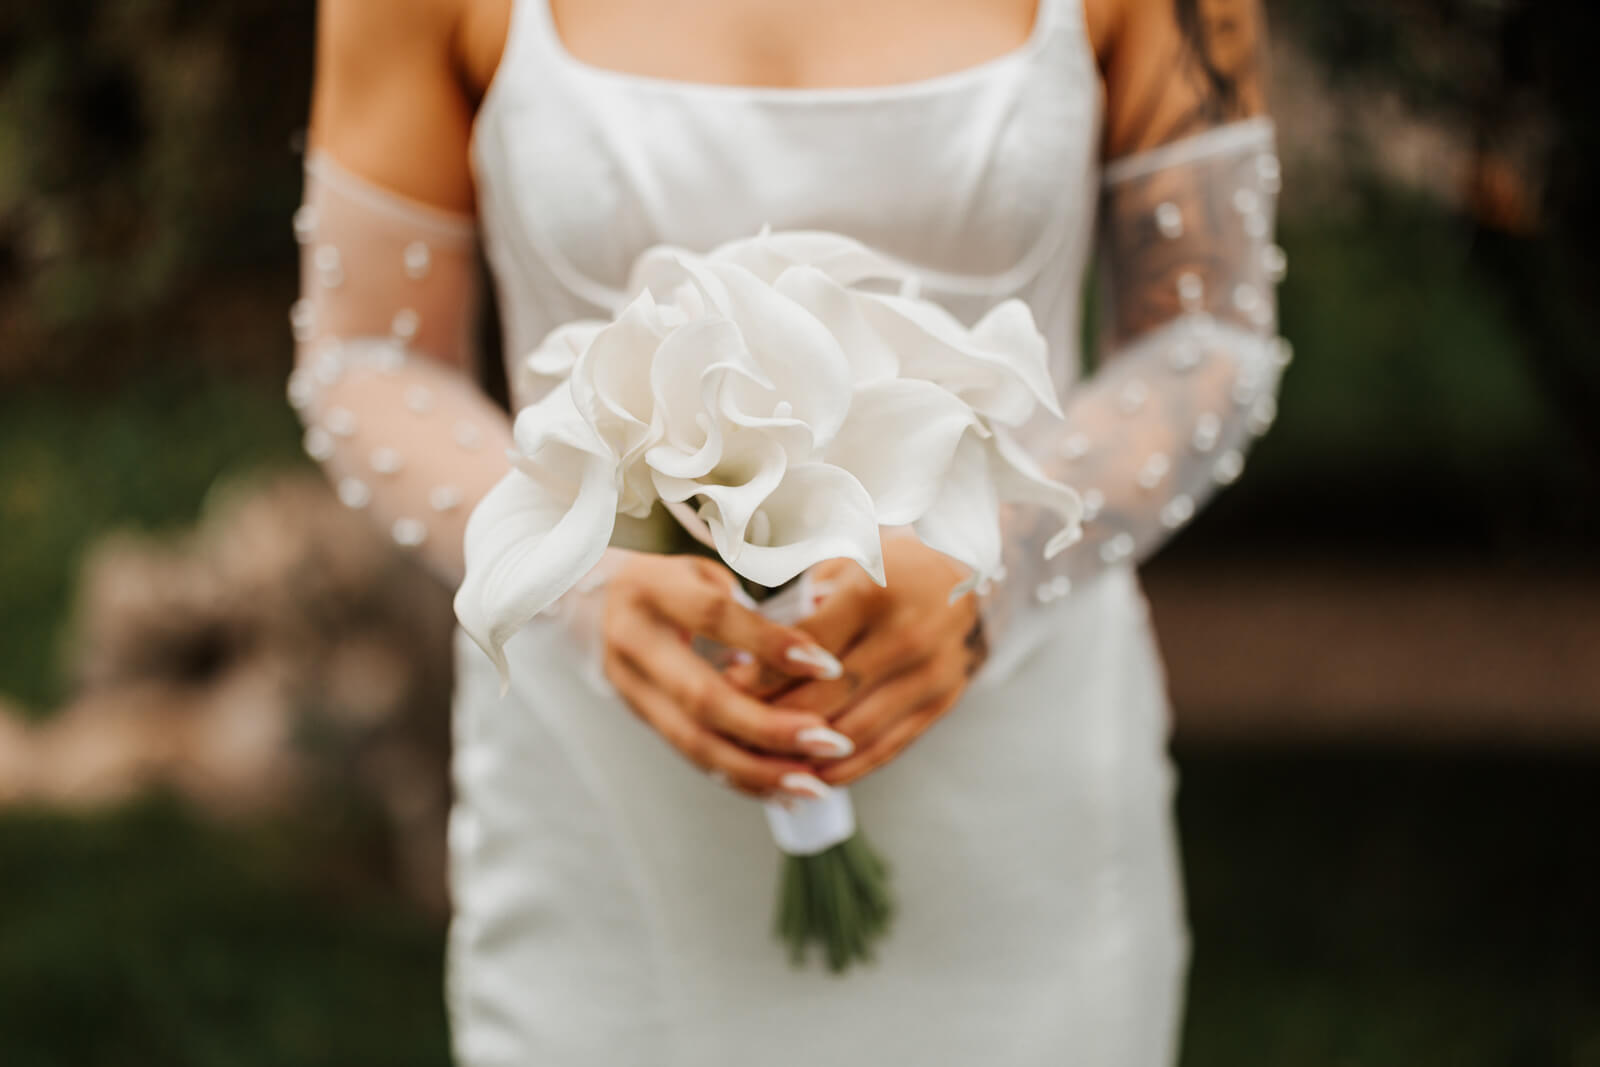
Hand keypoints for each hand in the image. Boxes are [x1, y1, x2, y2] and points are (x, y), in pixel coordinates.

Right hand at [601, 553, 857, 799]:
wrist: (595, 605)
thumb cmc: (673, 582)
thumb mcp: (704, 569)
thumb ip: (750, 598)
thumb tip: (816, 627)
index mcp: (653, 589)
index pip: (714, 617)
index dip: (770, 643)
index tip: (828, 665)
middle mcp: (634, 641)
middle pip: (702, 697)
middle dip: (771, 727)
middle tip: (829, 742)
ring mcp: (631, 687)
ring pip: (694, 742)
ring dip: (759, 770)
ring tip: (814, 786)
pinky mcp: (641, 718)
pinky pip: (693, 756)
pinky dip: (742, 778)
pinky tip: (785, 791)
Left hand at [743, 534, 988, 786]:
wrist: (974, 574)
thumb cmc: (891, 564)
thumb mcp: (846, 559)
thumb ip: (802, 603)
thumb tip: (747, 656)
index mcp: (875, 592)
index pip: (805, 648)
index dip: (761, 674)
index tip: (725, 687)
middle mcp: (907, 636)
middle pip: (826, 696)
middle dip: (773, 719)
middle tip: (735, 731)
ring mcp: (931, 674)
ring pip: (855, 731)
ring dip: (807, 753)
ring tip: (765, 759)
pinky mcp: (944, 702)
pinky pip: (889, 746)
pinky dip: (849, 766)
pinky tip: (814, 774)